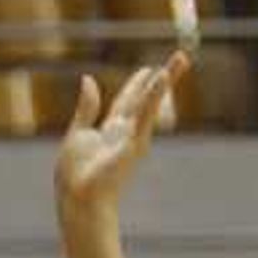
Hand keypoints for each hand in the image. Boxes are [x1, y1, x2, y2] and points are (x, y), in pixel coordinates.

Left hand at [54, 49, 191, 217]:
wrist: (78, 199)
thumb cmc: (75, 175)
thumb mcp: (77, 133)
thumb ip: (86, 108)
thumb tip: (88, 80)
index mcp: (111, 131)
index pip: (128, 101)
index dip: (137, 84)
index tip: (148, 70)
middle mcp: (127, 132)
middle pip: (147, 98)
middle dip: (163, 78)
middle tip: (180, 57)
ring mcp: (134, 137)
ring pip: (152, 101)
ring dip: (167, 79)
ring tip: (181, 58)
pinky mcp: (135, 142)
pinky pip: (145, 112)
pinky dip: (154, 94)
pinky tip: (162, 76)